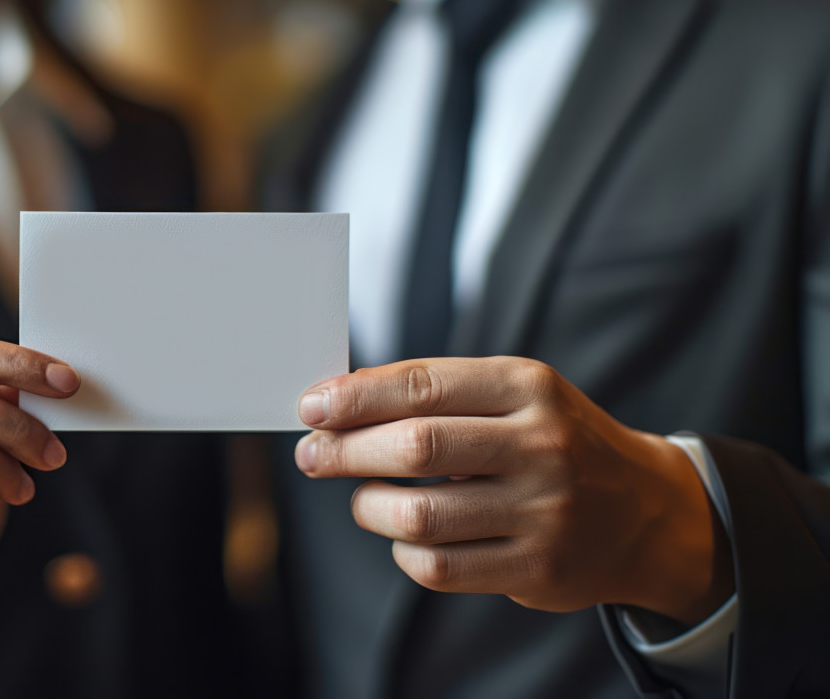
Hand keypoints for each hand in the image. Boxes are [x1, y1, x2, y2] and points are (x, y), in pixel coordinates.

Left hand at [294, 357, 733, 623]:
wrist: (644, 509)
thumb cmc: (553, 440)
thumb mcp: (514, 395)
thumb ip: (435, 393)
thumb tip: (337, 401)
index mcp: (528, 387)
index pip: (421, 386)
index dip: (355, 398)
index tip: (312, 407)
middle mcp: (540, 445)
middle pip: (415, 446)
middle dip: (345, 451)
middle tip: (312, 455)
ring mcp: (544, 511)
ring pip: (419, 515)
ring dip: (369, 507)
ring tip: (364, 499)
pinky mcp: (538, 569)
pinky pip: (439, 567)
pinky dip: (404, 551)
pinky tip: (405, 536)